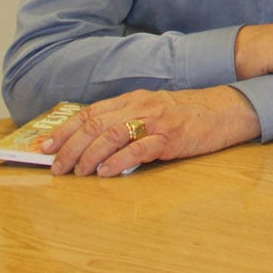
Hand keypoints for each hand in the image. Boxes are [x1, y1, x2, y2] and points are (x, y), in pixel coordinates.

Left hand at [42, 87, 260, 176]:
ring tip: (78, 173)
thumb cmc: (188, 115)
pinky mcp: (171, 137)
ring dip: (89, 156)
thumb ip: (126, 120)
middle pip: (95, 125)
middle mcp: (141, 106)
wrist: (226, 110)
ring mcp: (156, 121)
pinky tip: (107, 173)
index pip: (90, 112)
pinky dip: (118, 162)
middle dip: (70, 147)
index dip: (65, 130)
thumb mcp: (153, 111)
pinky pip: (139, 149)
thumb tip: (93, 143)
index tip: (45, 147)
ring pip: (112, 135)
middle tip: (57, 167)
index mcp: (133, 99)